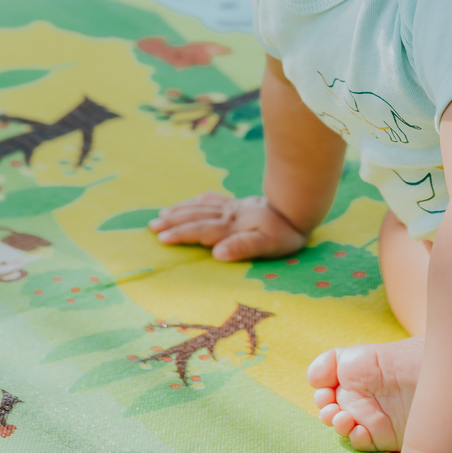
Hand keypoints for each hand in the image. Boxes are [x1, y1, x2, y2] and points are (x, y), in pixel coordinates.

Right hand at [148, 193, 305, 261]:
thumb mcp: (267, 245)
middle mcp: (229, 214)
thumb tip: (216, 253)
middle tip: (151, 225)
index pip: (201, 230)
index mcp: (232, 226)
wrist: (300, 207)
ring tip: (163, 213)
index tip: (160, 238)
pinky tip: (196, 198)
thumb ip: (242, 247)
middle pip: (196, 216)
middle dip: (173, 221)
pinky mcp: (242, 204)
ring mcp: (234, 207)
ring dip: (182, 210)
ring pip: (202, 206)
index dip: (180, 234)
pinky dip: (202, 200)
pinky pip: (216, 199)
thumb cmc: (285, 233)